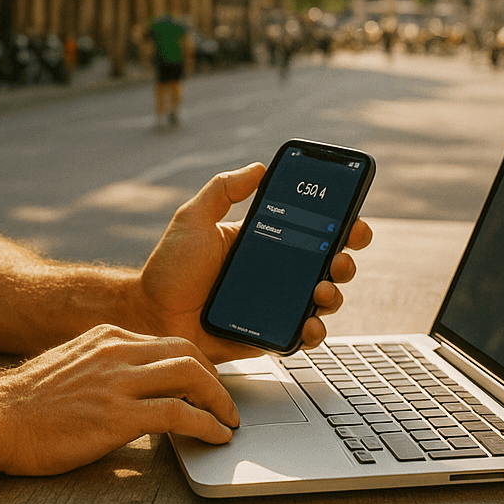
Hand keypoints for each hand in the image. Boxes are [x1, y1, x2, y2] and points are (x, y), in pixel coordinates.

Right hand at [0, 325, 237, 475]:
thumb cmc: (27, 403)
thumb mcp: (71, 366)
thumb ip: (103, 368)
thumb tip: (130, 388)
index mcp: (106, 337)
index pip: (167, 342)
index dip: (196, 364)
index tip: (208, 383)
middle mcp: (116, 351)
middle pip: (187, 353)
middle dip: (216, 379)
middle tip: (226, 403)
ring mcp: (117, 382)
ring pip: (190, 376)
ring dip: (219, 400)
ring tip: (227, 421)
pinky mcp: (117, 416)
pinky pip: (178, 414)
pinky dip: (205, 425)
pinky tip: (215, 436)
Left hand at [134, 163, 372, 361]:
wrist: (150, 315)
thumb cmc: (168, 269)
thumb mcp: (193, 219)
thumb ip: (223, 189)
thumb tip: (259, 167)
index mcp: (264, 243)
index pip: (312, 231)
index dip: (340, 225)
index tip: (353, 220)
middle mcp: (275, 274)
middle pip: (327, 266)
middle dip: (345, 260)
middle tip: (339, 257)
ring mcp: (274, 306)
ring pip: (322, 301)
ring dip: (334, 295)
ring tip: (323, 290)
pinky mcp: (267, 336)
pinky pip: (301, 336)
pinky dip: (314, 332)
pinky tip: (310, 324)